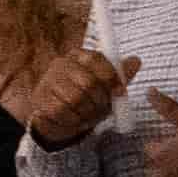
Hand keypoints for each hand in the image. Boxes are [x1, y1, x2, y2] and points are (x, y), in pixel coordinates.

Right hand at [8, 45, 131, 146]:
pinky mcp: (40, 99)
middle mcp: (60, 64)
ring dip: (87, 112)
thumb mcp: (105, 87)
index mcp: (78, 56)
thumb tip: (137, 60)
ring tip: (88, 114)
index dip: (111, 77)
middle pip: (88, 82)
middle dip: (100, 100)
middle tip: (102, 109)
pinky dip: (74, 120)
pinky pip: (64, 111)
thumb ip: (120, 75)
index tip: (120, 92)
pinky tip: (74, 119)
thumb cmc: (85, 98)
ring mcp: (48, 81)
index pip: (96, 59)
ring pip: (76, 98)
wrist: (57, 118)